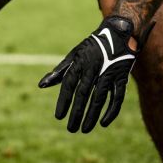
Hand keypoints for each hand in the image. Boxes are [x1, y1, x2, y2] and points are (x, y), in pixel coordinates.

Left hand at [38, 15, 153, 131]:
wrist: (119, 32)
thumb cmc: (92, 47)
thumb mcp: (74, 55)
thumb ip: (60, 72)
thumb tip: (41, 85)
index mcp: (80, 62)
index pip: (69, 85)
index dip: (64, 101)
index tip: (58, 116)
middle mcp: (94, 67)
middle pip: (83, 94)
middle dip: (76, 113)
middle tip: (71, 129)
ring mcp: (109, 72)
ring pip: (99, 98)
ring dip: (92, 116)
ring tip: (84, 129)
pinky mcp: (122, 77)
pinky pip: (117, 97)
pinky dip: (111, 110)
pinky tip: (103, 123)